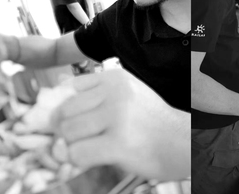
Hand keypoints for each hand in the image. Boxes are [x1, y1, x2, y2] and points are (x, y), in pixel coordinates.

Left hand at [51, 68, 189, 182]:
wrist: (180, 143)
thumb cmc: (151, 121)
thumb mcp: (126, 94)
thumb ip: (97, 93)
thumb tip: (57, 93)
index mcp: (114, 78)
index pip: (70, 87)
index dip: (61, 107)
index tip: (62, 121)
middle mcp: (114, 93)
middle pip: (66, 111)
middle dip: (62, 129)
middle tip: (70, 140)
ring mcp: (116, 118)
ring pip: (69, 132)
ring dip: (70, 146)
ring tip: (84, 149)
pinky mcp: (118, 144)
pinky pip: (79, 153)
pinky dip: (78, 160)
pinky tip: (90, 159)